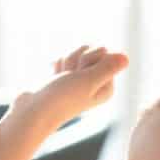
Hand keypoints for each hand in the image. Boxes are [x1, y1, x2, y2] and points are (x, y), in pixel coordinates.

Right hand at [9, 45, 128, 129]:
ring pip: (76, 51)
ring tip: (59, 79)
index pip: (105, 52)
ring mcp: (79, 79)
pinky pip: (63, 57)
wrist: (32, 110)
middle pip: (91, 49)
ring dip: (65, 61)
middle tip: (68, 77)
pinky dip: (56, 65)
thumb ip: (108, 68)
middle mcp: (95, 82)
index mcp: (106, 86)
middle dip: (77, 58)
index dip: (90, 59)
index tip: (80, 75)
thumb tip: (126, 58)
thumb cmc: (61, 98)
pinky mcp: (64, 76)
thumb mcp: (88, 81)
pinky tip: (52, 77)